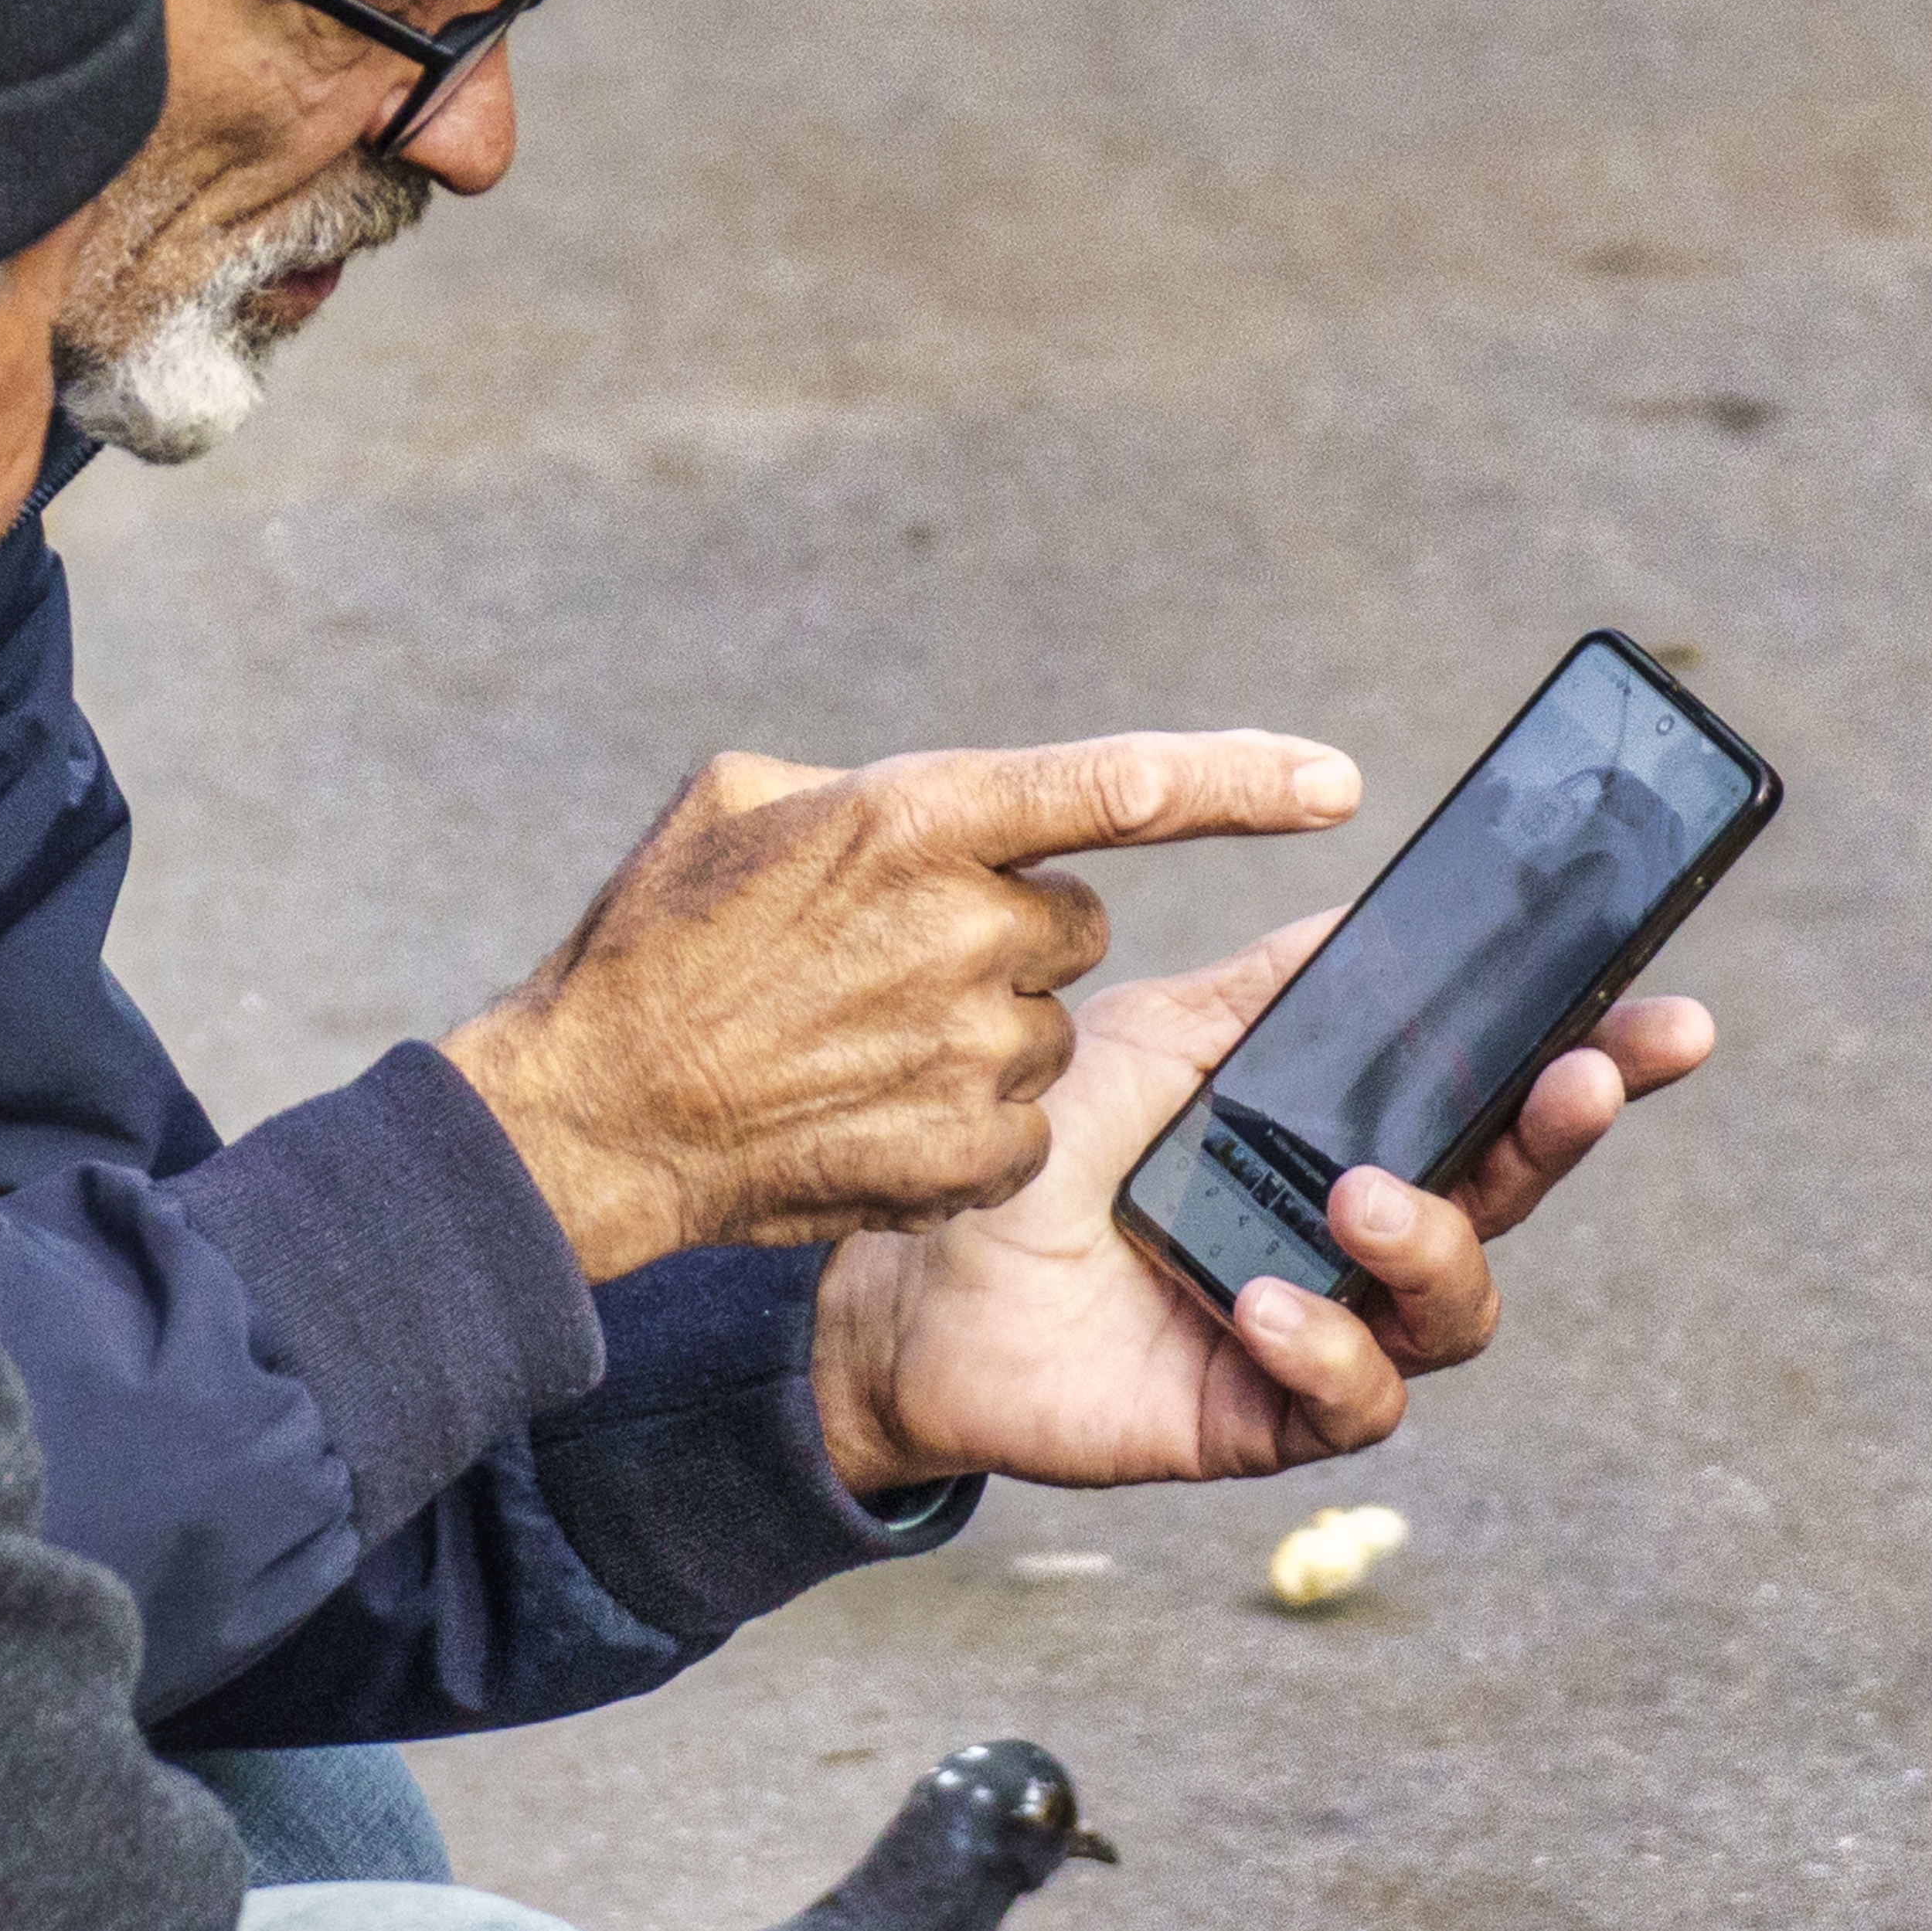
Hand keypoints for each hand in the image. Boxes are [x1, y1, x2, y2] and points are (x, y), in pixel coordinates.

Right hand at [442, 731, 1361, 1277]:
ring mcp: (973, 1050)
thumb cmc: (654, 944)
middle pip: (1072, 922)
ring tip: (859, 1042)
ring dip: (979, 1028)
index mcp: (920, 817)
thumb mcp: (739, 805)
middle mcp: (966, 928)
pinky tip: (870, 1113)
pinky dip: (963, 1120)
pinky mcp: (969, 1151)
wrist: (596, 1114)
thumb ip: (873, 793)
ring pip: (1045, 1027)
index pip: (1120, 787)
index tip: (1335, 781)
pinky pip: (1022, 1122)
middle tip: (893, 958)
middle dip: (1006, 935)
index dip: (1240, 779)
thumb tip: (953, 813)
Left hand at [807, 908, 1713, 1488]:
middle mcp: (1360, 1236)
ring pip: (1456, 1313)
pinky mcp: (1262, 1418)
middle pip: (1512, 1197)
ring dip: (1432, 1250)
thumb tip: (1391, 912)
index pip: (1503, 1099)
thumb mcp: (1165, 1033)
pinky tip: (1269, 1301)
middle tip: (1586, 1083)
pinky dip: (1329, 1347)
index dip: (1598, 1063)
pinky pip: (1352, 1400)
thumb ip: (1277, 984)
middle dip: (1566, 1137)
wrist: (914, 1270)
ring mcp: (1325, 1330)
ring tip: (1361, 1199)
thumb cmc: (1045, 1149)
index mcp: (1356, 1136)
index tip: (1670, 1018)